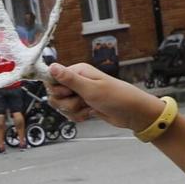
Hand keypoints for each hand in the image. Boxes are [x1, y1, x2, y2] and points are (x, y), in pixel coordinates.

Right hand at [45, 63, 162, 132]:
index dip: (57, 89)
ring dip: (74, 111)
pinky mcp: (83, 105)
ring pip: (63, 106)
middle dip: (66, 103)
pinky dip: (79, 116)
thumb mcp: (90, 88)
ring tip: (88, 107)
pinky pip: (71, 113)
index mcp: (78, 72)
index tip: (67, 94)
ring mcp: (80, 94)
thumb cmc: (117, 97)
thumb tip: (52, 66)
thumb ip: (69, 79)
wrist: (132, 113)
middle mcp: (78, 81)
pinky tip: (90, 113)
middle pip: (56, 95)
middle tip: (81, 101)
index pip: (53, 79)